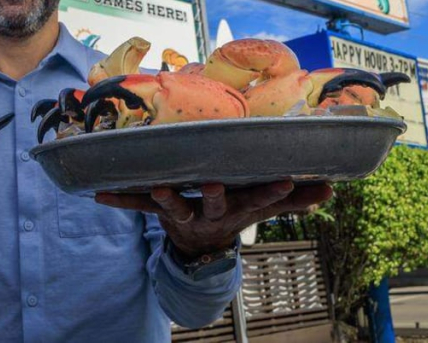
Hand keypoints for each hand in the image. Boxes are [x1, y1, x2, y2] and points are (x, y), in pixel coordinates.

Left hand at [95, 181, 331, 258]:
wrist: (198, 246)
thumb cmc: (234, 212)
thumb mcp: (263, 208)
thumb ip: (296, 199)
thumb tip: (331, 188)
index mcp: (239, 208)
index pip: (260, 200)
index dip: (273, 193)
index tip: (286, 180)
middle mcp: (211, 213)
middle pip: (215, 204)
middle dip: (215, 196)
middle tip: (213, 186)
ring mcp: (184, 215)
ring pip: (175, 207)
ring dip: (166, 200)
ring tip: (159, 191)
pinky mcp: (159, 212)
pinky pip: (136, 206)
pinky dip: (118, 200)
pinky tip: (97, 193)